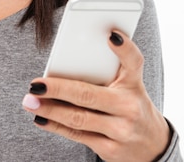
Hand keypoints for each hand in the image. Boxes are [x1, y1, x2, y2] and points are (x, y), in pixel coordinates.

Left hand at [22, 31, 170, 161]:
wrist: (152, 145)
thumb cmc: (131, 106)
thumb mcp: (129, 86)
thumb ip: (107, 73)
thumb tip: (64, 67)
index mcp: (134, 84)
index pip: (133, 62)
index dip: (124, 48)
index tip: (111, 35)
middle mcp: (130, 107)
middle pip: (89, 95)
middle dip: (58, 89)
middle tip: (36, 84)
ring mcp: (120, 130)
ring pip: (78, 118)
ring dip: (50, 110)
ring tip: (30, 101)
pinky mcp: (110, 149)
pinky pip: (78, 135)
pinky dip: (55, 126)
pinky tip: (40, 118)